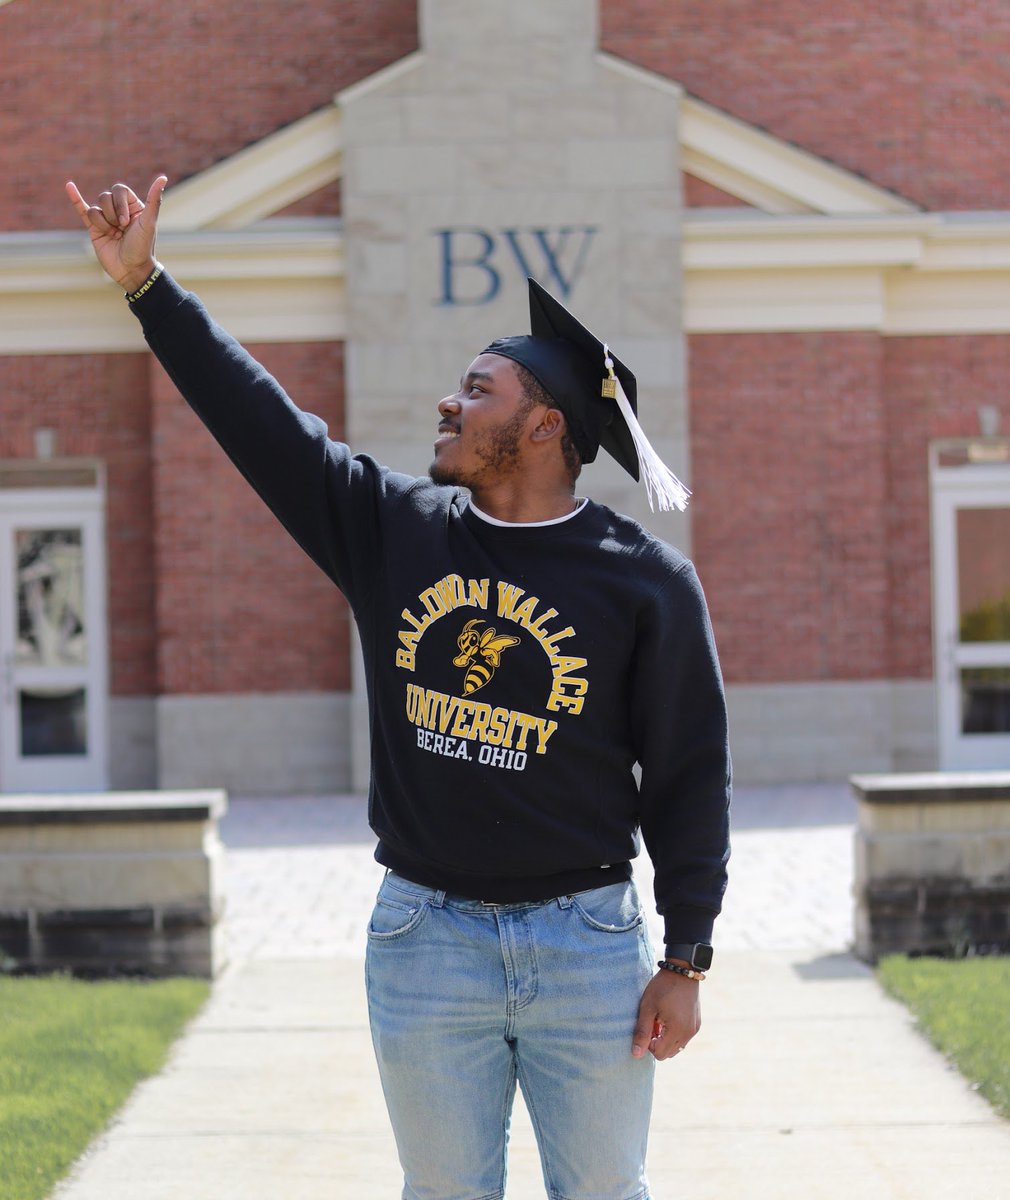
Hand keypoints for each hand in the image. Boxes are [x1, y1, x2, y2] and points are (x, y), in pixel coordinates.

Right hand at [65, 176, 166, 293]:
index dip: (119, 203)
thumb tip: (163, 177)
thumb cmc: (142, 247)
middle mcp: (119, 210)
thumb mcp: (149, 222)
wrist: (131, 270)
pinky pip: (83, 210)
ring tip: (114, 236)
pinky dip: (75, 199)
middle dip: (111, 214)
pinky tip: (69, 186)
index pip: (119, 190)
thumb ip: (154, 200)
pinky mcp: (94, 229)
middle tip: (121, 230)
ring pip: (95, 209)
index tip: (126, 221)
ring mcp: (106, 219)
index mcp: (133, 206)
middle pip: (105, 197)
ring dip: (103, 224)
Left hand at [631, 969, 700, 1060]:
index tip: (647, 1026)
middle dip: (657, 1042)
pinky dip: (674, 1034)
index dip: (648, 1044)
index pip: (659, 1054)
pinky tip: (669, 1017)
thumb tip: (636, 1054)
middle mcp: (689, 1033)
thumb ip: (642, 1032)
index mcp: (677, 1030)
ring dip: (666, 1039)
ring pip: (677, 1047)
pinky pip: (684, 1038)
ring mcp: (694, 1029)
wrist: (682, 970)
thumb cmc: (662, 987)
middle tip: (653, 1022)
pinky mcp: (697, 1024)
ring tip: (660, 1020)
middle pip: (668, 1053)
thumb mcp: (647, 1007)